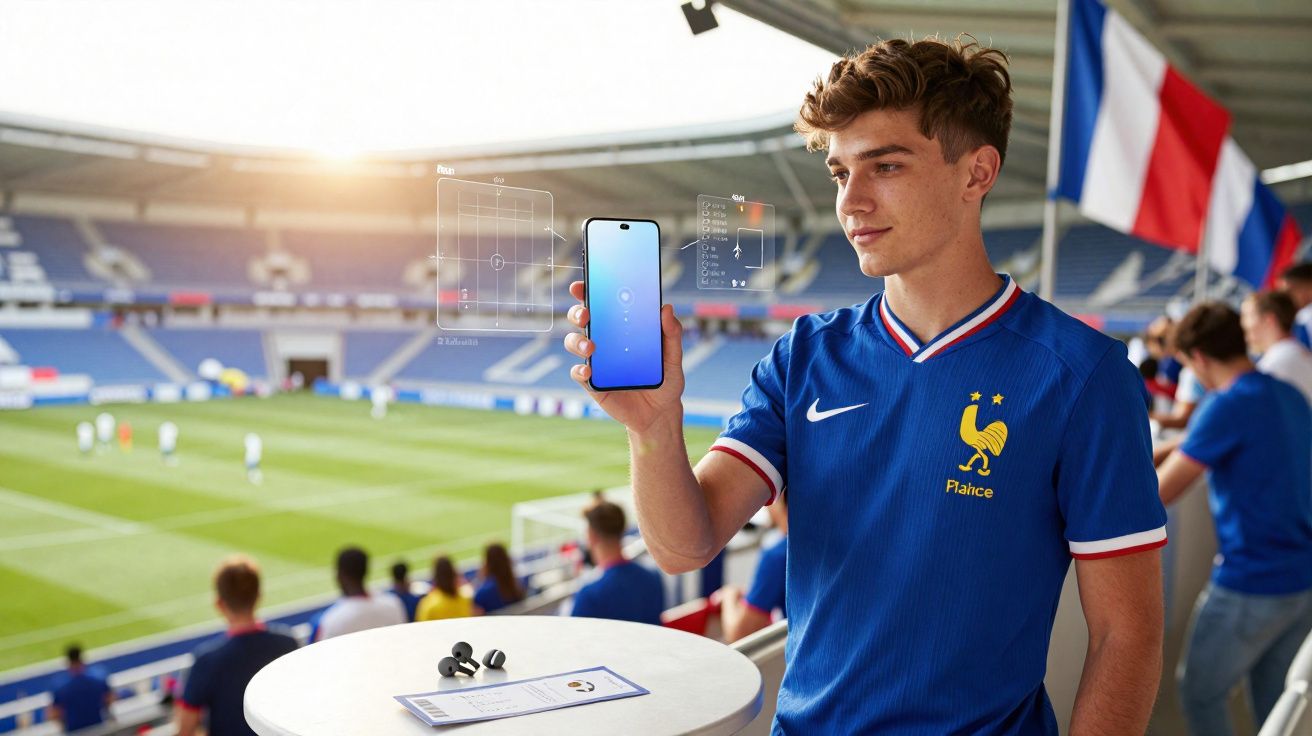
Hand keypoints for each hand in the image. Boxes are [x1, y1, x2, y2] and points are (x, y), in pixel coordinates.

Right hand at [564, 281, 686, 433]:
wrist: (660, 413)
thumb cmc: (665, 380)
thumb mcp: (673, 357)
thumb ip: (671, 334)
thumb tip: (667, 308)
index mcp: (622, 328)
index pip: (602, 304)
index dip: (588, 292)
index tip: (583, 284)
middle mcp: (605, 341)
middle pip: (582, 319)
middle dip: (578, 312)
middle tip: (586, 314)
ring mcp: (596, 361)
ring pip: (575, 343)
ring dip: (577, 341)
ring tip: (590, 347)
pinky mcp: (593, 383)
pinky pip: (579, 373)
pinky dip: (580, 370)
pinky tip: (588, 370)